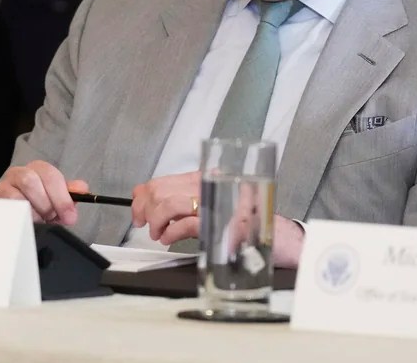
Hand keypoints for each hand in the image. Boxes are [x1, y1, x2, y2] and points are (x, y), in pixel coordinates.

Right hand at [0, 160, 88, 225]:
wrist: (12, 219)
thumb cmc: (37, 208)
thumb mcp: (56, 201)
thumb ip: (69, 194)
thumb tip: (82, 188)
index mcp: (37, 170)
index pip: (50, 174)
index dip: (62, 196)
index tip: (70, 216)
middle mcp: (18, 173)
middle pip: (31, 180)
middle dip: (46, 204)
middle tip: (51, 219)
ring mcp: (2, 187)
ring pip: (16, 194)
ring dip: (31, 212)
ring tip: (38, 221)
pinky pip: (5, 209)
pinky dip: (19, 217)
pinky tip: (26, 223)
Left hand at [130, 169, 305, 266]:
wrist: (279, 237)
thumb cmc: (247, 222)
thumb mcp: (214, 204)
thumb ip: (186, 199)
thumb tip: (149, 200)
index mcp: (208, 179)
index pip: (164, 179)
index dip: (143, 194)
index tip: (137, 205)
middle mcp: (212, 187)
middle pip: (162, 190)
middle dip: (144, 208)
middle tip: (143, 223)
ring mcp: (217, 205)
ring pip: (169, 204)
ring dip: (156, 221)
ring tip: (158, 233)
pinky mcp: (221, 225)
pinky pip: (185, 225)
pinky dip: (171, 233)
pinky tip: (170, 238)